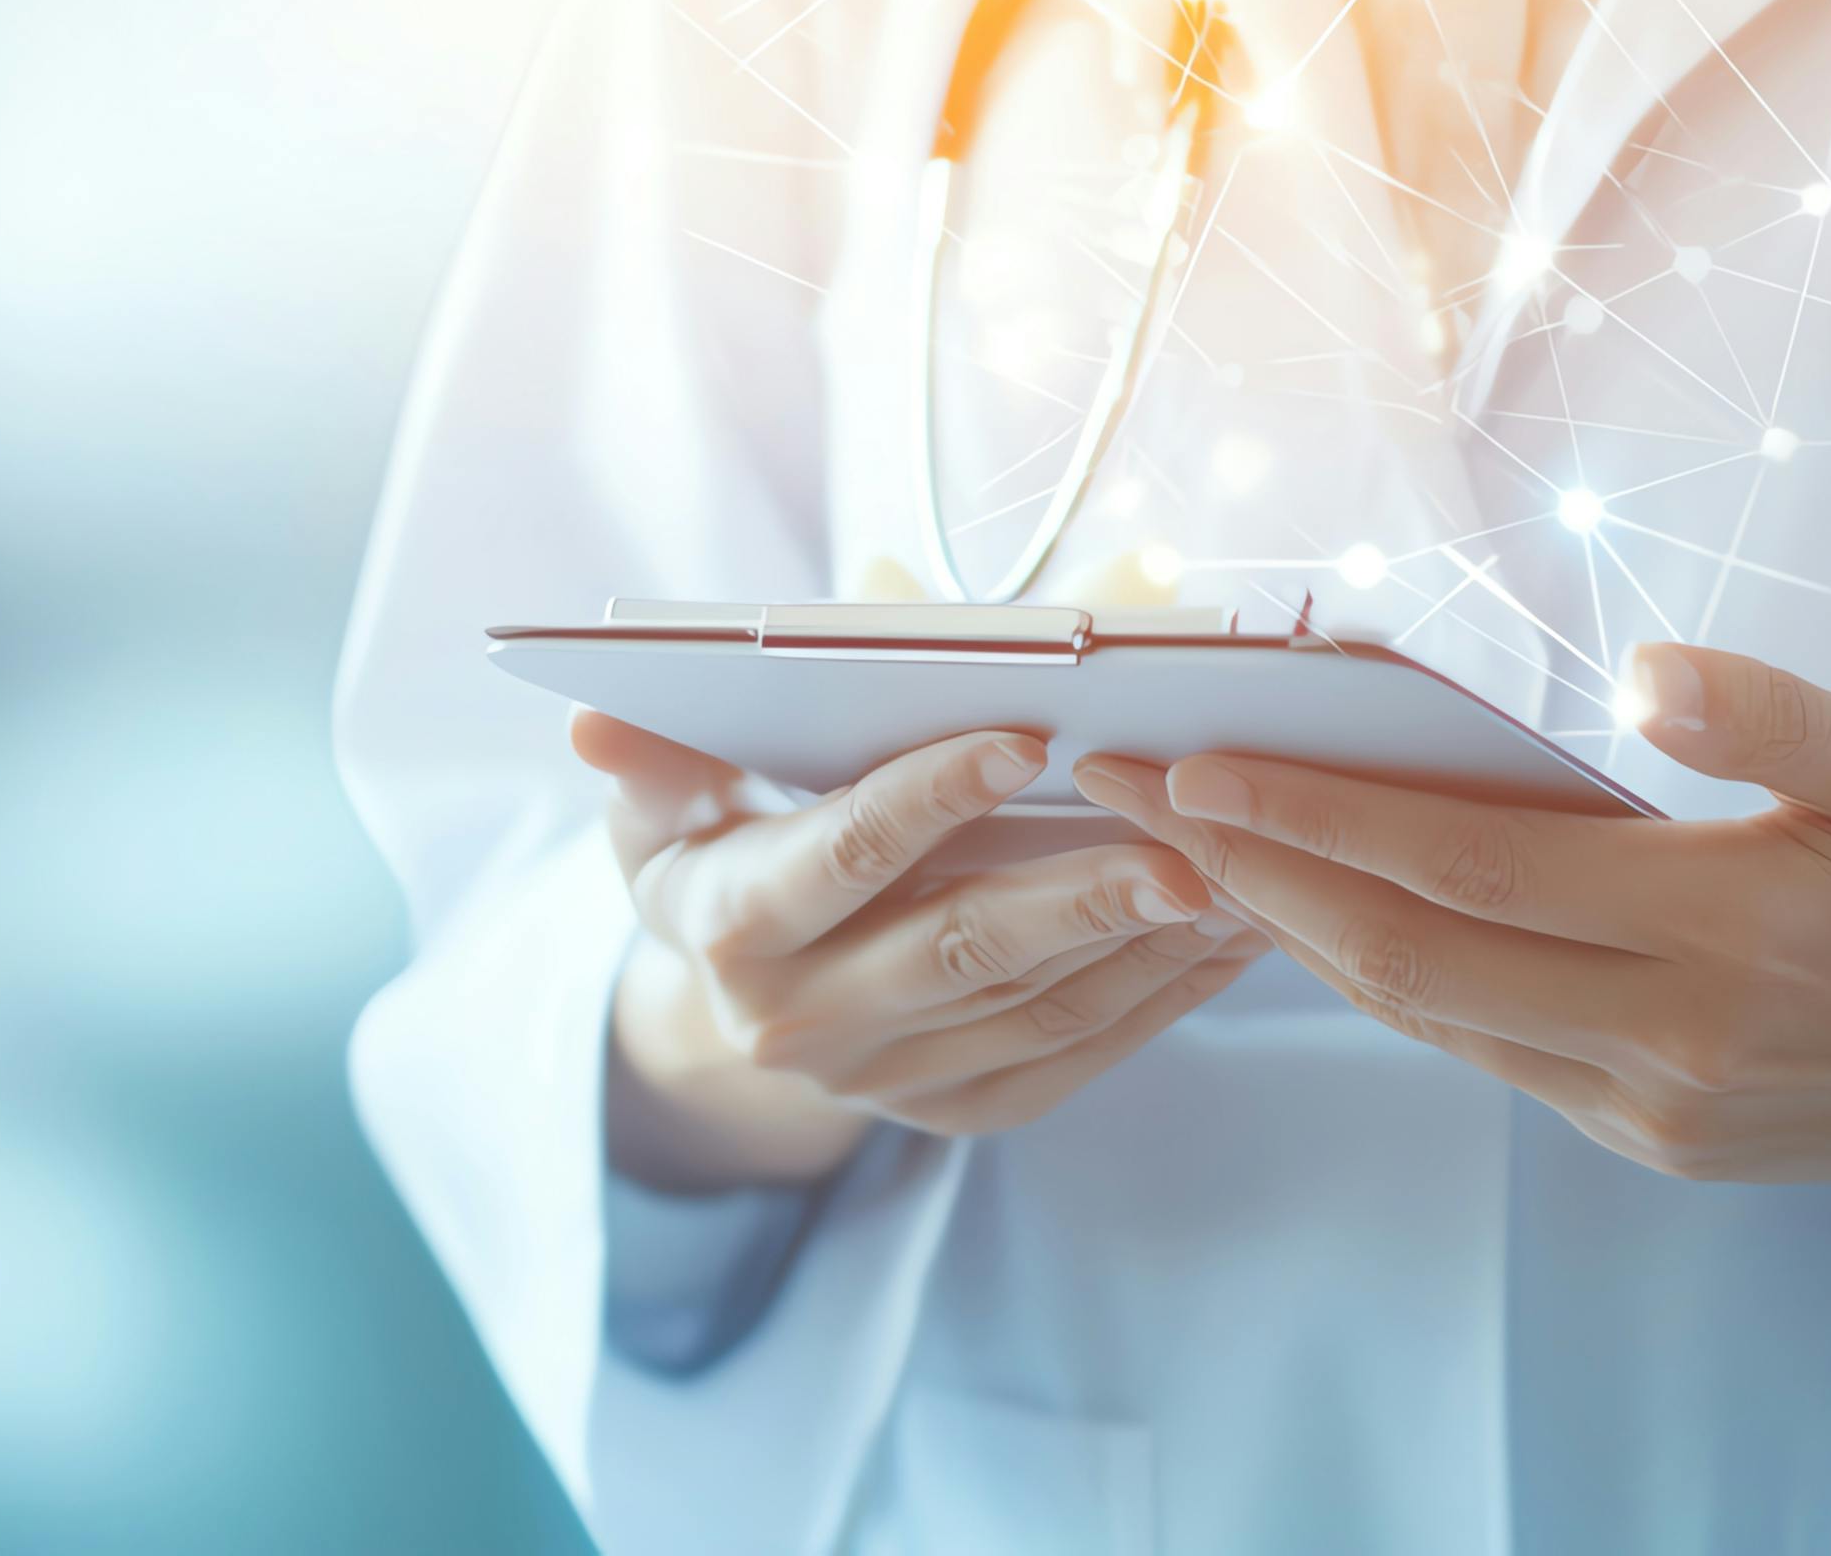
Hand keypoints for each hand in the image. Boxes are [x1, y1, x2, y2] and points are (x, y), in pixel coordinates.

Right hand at [579, 711, 1267, 1189]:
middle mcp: (798, 1022)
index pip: (839, 855)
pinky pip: (1067, 1056)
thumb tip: (593, 720)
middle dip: (1080, 894)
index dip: (929, 796)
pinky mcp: (948, 1110)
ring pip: (1032, 1007)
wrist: (724, 1002)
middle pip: (959, 946)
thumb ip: (656, 752)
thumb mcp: (659, 795)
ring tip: (1236, 875)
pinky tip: (1223, 939)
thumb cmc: (709, 845)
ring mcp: (879, 1079)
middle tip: (1185, 847)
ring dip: (1141, 946)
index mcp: (726, 925)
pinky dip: (1153, 999)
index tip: (1026, 735)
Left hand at [1073, 643, 1830, 1191]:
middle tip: (1123, 798)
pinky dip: (1389, 978)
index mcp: (1722, 933)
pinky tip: (1325, 916)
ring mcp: (1650, 1105)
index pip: (1462, 867)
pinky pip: (1483, 1050)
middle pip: (1403, 955)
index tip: (1192, 768)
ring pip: (1426, 1014)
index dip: (1313, 817)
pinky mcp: (1650, 1140)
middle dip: (1247, 874)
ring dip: (1295, 931)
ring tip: (1189, 849)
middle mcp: (1666, 1039)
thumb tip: (1645, 677)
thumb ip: (1778, 718)